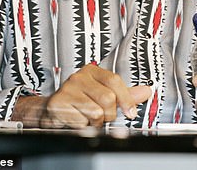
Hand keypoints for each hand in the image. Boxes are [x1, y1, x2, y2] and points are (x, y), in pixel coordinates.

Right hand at [12, 63, 150, 127]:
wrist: (51, 110)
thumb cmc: (78, 101)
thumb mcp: (102, 93)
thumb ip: (125, 94)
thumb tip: (146, 91)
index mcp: (92, 71)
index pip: (115, 81)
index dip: (126, 99)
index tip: (131, 112)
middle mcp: (79, 77)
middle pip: (108, 98)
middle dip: (108, 114)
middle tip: (101, 115)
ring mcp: (68, 89)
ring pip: (96, 112)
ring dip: (94, 121)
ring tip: (87, 116)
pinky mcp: (58, 103)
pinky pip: (81, 121)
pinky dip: (81, 126)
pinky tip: (76, 119)